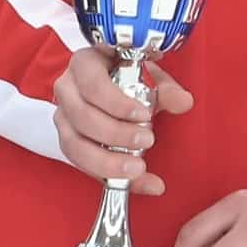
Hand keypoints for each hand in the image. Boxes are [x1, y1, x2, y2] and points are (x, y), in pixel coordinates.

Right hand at [51, 48, 192, 192]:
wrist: (114, 82)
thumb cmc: (128, 75)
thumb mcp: (150, 76)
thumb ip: (166, 89)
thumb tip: (183, 102)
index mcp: (84, 64)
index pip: (92, 83)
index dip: (116, 103)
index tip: (144, 115)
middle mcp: (67, 90)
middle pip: (82, 117)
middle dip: (116, 134)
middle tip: (147, 141)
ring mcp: (63, 117)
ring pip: (74, 145)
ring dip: (107, 161)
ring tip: (138, 168)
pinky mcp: (68, 142)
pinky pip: (81, 164)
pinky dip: (110, 178)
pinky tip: (139, 182)